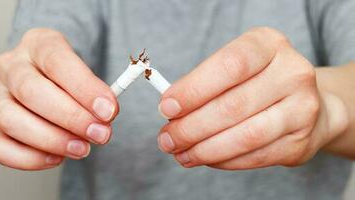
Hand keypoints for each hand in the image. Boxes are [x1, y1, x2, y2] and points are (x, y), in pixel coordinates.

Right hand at [0, 28, 117, 169]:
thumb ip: (94, 92)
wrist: (37, 81)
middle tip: (98, 134)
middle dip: (70, 117)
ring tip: (80, 148)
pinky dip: (30, 158)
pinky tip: (55, 158)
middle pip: (30, 91)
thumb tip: (104, 116)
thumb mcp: (82, 72)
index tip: (108, 111)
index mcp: (36, 44)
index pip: (56, 60)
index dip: (83, 87)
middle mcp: (9, 66)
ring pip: (11, 120)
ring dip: (51, 139)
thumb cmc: (63, 78)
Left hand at [157, 27, 345, 169]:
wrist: (309, 104)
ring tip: (181, 153)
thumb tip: (169, 111)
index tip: (166, 108)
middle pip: (233, 105)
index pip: (229, 66)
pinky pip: (256, 157)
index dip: (193, 90)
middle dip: (191, 127)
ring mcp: (303, 108)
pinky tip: (205, 158)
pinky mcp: (301, 140)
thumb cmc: (256, 82)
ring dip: (205, 150)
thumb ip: (202, 84)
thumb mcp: (233, 68)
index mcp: (269, 44)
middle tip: (166, 139)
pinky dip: (224, 161)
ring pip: (246, 136)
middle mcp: (292, 73)